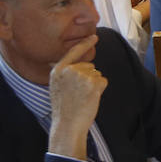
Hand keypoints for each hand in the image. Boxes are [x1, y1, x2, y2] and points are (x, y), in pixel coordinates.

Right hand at [47, 36, 105, 160]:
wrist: (68, 124)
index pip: (74, 52)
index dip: (85, 43)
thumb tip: (77, 64)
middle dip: (88, 78)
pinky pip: (103, 81)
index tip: (94, 36)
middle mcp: (69, 70)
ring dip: (94, 85)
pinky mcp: (94, 83)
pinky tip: (90, 98)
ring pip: (96, 74)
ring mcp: (82, 75)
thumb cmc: (64, 109)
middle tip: (78, 94)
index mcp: (58, 70)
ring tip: (82, 97)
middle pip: (89, 66)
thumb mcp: (57, 87)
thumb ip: (65, 74)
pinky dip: (100, 90)